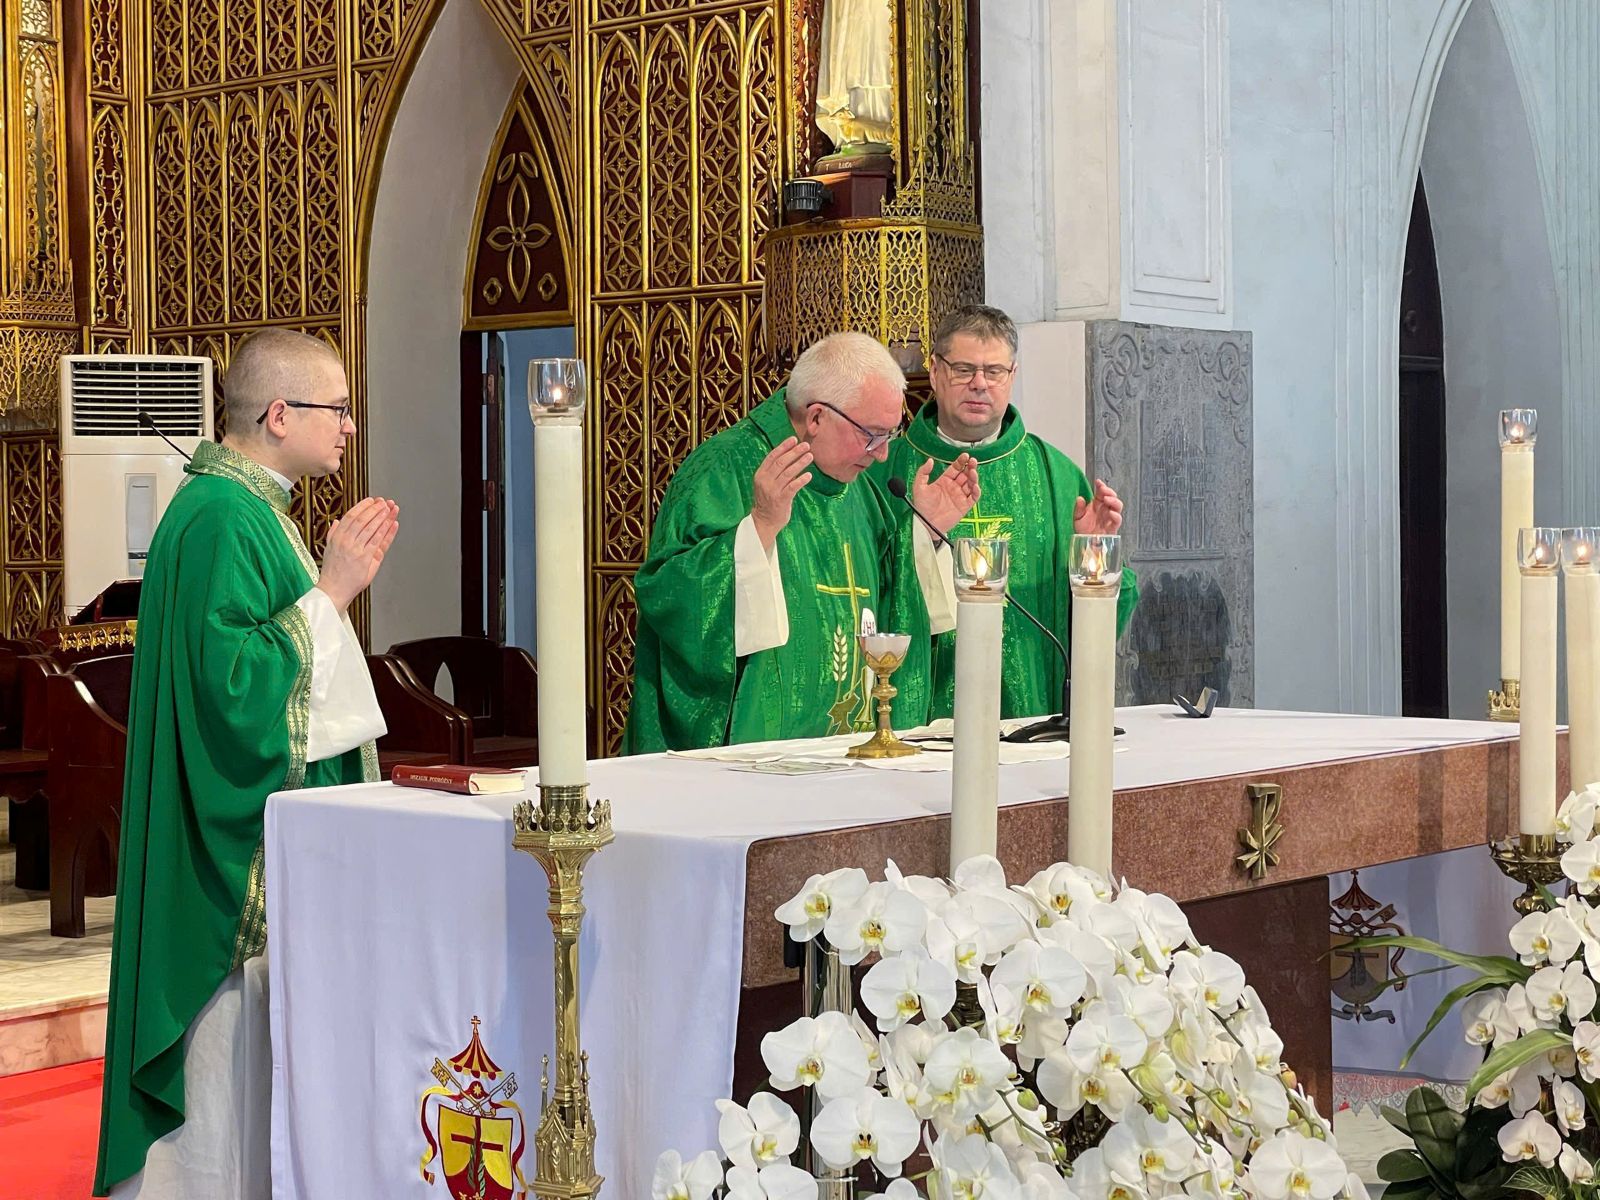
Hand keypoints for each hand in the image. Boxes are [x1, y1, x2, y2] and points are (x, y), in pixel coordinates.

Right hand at [317, 497, 398, 612]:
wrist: (333, 591)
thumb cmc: (333, 573)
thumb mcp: (328, 549)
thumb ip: (334, 534)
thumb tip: (337, 522)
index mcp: (336, 537)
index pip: (351, 516)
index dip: (362, 506)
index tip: (371, 500)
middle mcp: (346, 541)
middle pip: (363, 520)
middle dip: (375, 509)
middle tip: (384, 502)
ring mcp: (356, 550)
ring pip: (372, 528)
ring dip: (383, 517)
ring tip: (391, 509)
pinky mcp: (366, 559)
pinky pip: (379, 541)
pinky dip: (387, 531)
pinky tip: (393, 523)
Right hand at [751, 437, 812, 549]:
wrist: (764, 521)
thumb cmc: (768, 500)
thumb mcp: (767, 483)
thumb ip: (776, 471)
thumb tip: (791, 456)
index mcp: (760, 474)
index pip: (772, 456)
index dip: (783, 447)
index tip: (794, 439)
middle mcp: (765, 481)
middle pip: (781, 462)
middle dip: (794, 452)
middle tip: (806, 446)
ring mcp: (772, 490)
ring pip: (788, 473)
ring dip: (800, 463)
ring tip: (810, 456)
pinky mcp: (780, 500)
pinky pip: (792, 487)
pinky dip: (801, 480)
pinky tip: (809, 475)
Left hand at [912, 454, 979, 534]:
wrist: (926, 523)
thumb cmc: (922, 507)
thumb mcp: (919, 487)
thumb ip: (923, 472)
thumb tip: (930, 460)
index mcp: (944, 481)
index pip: (955, 468)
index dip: (961, 461)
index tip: (965, 455)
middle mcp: (953, 487)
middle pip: (965, 474)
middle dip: (970, 467)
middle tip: (972, 461)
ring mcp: (959, 496)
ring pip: (971, 484)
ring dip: (973, 477)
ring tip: (972, 472)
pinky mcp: (964, 506)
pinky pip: (973, 497)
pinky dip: (976, 491)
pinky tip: (975, 486)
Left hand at [1074, 478, 1123, 533]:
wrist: (1085, 544)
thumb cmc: (1083, 530)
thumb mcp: (1077, 518)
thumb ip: (1078, 508)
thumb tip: (1079, 499)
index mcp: (1097, 504)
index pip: (1102, 492)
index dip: (1101, 486)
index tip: (1098, 482)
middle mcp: (1105, 509)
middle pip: (1112, 497)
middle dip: (1109, 492)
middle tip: (1104, 490)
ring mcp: (1109, 518)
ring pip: (1118, 506)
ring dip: (1114, 501)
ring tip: (1107, 499)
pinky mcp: (1112, 527)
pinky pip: (1117, 520)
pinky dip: (1116, 515)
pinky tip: (1111, 513)